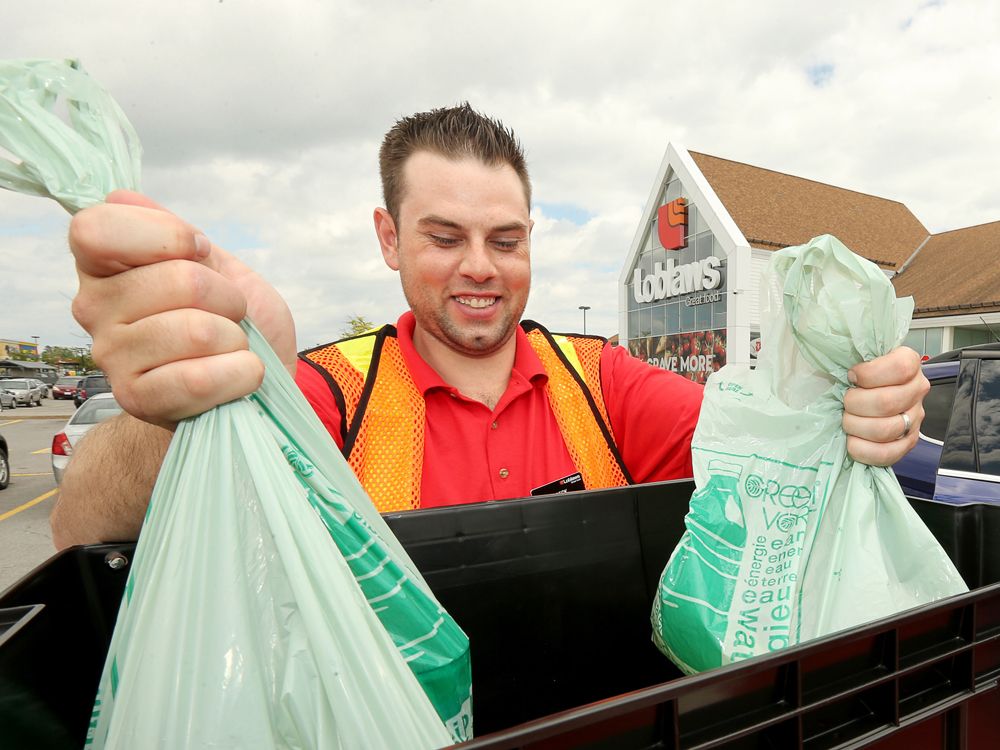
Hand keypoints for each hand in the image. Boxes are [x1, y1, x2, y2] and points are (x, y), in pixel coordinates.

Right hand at [70, 191, 295, 428]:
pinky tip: (238, 375)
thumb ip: (174, 231)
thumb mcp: (218, 263)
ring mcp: (110, 356)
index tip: (200, 251)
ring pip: (195, 331)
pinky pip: (198, 380)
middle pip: (177, 280)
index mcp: (105, 264)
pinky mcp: (136, 399)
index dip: (167, 236)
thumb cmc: (235, 319)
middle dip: (227, 295)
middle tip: (230, 312)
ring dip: (236, 339)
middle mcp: (94, 307)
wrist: (252, 380)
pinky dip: (239, 375)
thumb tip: (121, 196)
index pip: (98, 228)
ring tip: (231, 346)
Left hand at [842, 346, 928, 465]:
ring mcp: (915, 418)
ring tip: (847, 420)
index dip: (869, 374)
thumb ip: (844, 351)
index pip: (900, 367)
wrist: (858, 399)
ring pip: (886, 429)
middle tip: (845, 401)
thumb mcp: (849, 357)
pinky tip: (852, 440)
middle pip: (887, 402)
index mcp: (908, 362)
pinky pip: (887, 454)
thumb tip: (817, 336)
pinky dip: (862, 450)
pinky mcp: (907, 443)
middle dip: (854, 403)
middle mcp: (917, 389)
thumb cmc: (851, 376)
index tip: (851, 376)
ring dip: (856, 426)